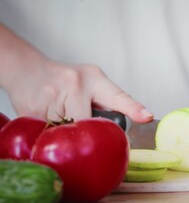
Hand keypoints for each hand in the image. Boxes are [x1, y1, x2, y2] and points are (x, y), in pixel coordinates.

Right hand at [7, 59, 152, 121]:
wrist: (26, 69)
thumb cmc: (64, 79)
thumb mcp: (90, 82)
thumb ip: (107, 103)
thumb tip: (133, 122)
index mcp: (95, 79)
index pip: (118, 96)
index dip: (133, 108)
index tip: (147, 116)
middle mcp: (75, 84)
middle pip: (88, 124)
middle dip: (84, 129)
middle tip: (75, 118)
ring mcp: (53, 95)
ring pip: (66, 132)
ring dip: (64, 131)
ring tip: (58, 113)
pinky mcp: (33, 109)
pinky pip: (47, 133)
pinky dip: (48, 132)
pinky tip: (45, 116)